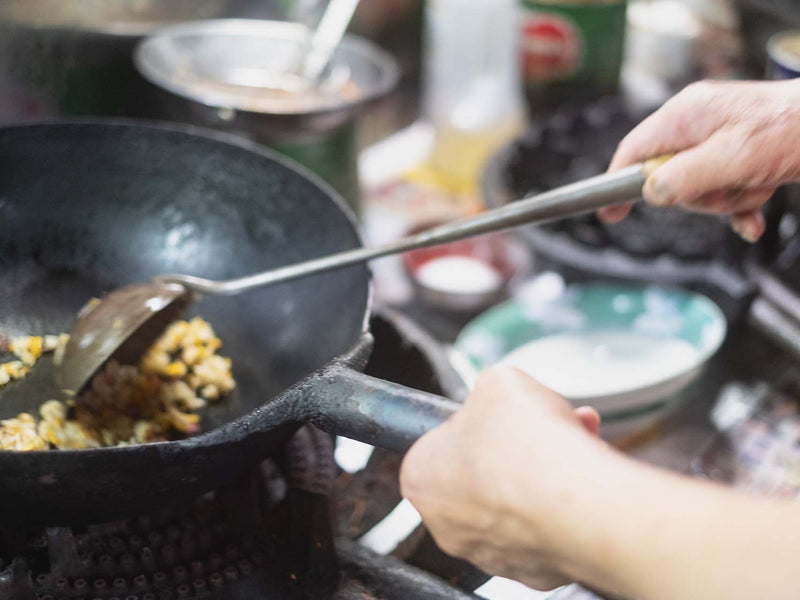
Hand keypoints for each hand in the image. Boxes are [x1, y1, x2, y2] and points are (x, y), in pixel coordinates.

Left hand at [399, 366, 603, 590]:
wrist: (581, 502)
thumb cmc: (527, 444)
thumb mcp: (498, 381)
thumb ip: (489, 390)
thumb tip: (498, 397)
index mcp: (420, 477)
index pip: (440, 443)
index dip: (476, 423)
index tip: (499, 415)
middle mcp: (447, 524)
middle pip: (484, 471)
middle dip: (517, 444)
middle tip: (541, 424)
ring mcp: (491, 553)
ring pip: (519, 499)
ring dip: (546, 467)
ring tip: (573, 439)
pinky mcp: (535, 572)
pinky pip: (550, 526)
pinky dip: (567, 501)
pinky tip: (585, 476)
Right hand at [600, 79, 799, 241]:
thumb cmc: (791, 131)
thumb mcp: (733, 159)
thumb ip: (685, 177)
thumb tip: (651, 193)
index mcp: (687, 115)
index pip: (634, 151)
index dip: (618, 182)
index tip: (609, 213)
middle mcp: (698, 125)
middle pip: (667, 177)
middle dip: (697, 195)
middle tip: (725, 190)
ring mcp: (718, 140)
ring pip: (698, 188)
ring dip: (726, 199)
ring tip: (754, 185)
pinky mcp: (738, 155)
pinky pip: (721, 190)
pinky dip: (738, 206)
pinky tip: (752, 218)